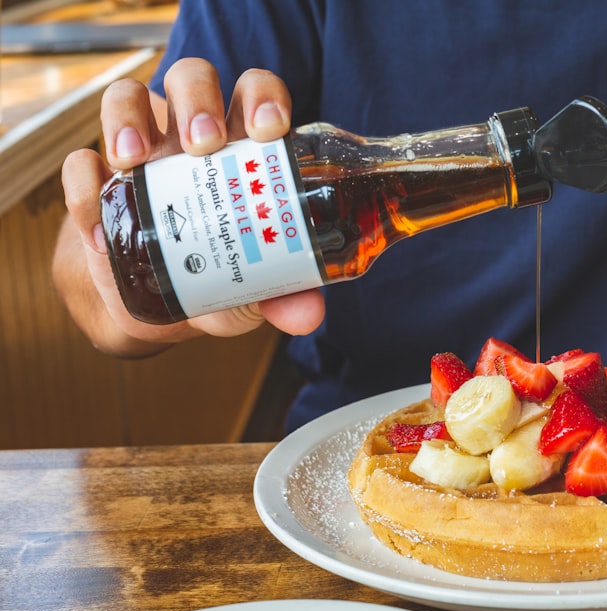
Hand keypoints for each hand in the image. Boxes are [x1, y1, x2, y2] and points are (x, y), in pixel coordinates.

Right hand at [53, 59, 324, 356]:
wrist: (156, 305)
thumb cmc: (219, 275)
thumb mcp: (254, 289)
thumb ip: (284, 295)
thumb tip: (307, 314)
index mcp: (242, 145)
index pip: (255, 93)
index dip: (263, 97)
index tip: (269, 129)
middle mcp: (190, 135)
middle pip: (190, 79)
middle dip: (196, 101)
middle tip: (204, 143)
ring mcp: (140, 150)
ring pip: (126, 97)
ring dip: (127, 119)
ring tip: (135, 160)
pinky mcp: (95, 180)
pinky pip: (80, 163)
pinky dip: (84, 187)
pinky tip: (99, 227)